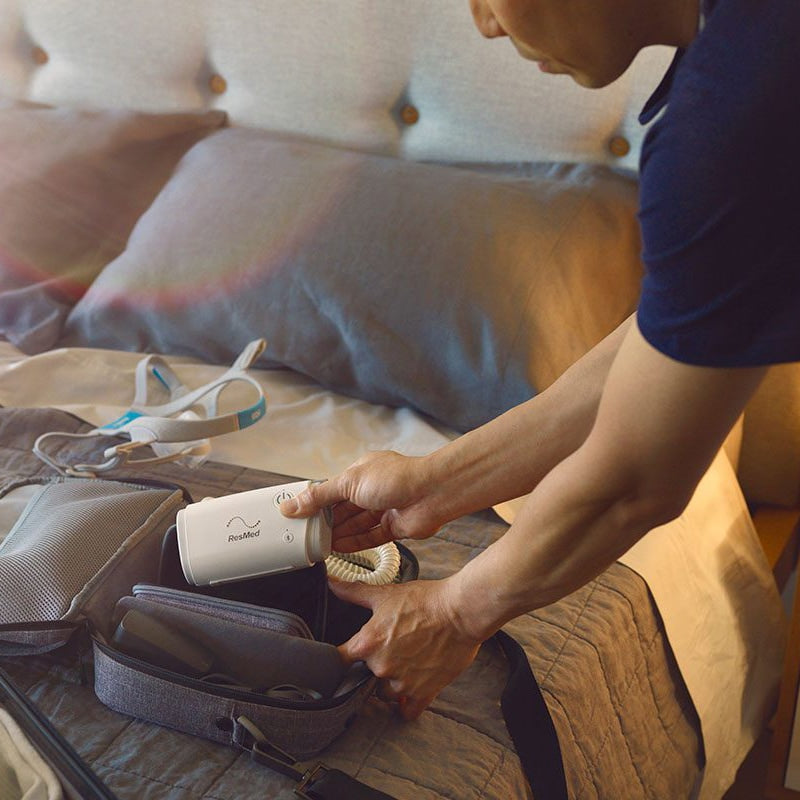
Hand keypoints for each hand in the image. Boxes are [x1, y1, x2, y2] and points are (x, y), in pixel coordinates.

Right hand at [281, 451, 448, 551]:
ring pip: (356, 525)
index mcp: (361, 472)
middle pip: (344, 509)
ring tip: (319, 546)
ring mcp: (385, 508)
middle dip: (326, 522)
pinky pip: (370, 537)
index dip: (317, 503)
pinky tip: (339, 549)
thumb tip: (292, 505)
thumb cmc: (396, 478)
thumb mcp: (349, 482)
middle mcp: (373, 489)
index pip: (333, 490)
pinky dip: (355, 544)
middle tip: (306, 536)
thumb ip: (320, 496)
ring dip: (338, 535)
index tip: (299, 516)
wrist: (433, 493)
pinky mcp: (395, 527)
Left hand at [329, 577, 482, 719]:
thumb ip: (354, 592)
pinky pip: (408, 711)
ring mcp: (402, 683)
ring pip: (385, 694)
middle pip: (364, 677)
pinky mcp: (423, 693)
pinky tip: (411, 692)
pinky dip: (408, 704)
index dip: (338, 659)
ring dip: (390, 684)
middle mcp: (381, 667)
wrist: (460, 611)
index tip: (343, 658)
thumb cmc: (426, 601)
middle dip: (374, 665)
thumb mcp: (386, 594)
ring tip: (403, 666)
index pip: (337, 661)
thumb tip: (332, 582)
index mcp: (367, 644)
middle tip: (389, 649)